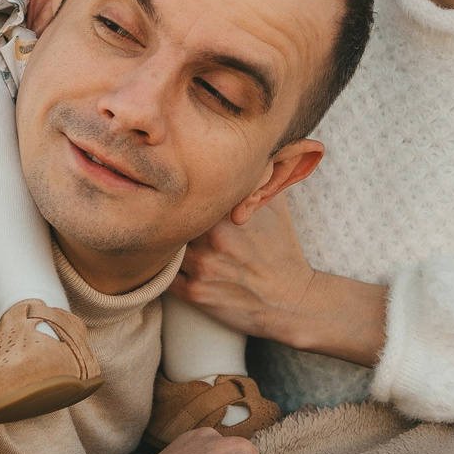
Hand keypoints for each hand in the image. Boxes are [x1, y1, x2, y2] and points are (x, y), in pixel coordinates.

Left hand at [175, 195, 387, 365]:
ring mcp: (201, 269)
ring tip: (167, 233)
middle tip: (167, 209)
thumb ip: (256, 178)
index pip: (187, 192)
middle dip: (169, 213)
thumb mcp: (275, 207)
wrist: (290, 300)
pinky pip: (163, 276)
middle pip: (171, 217)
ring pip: (163, 246)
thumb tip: (246, 152)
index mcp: (227, 215)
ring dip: (164, 240)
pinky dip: (165, 267)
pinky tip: (173, 260)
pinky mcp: (195, 294)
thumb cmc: (281, 249)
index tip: (180, 188)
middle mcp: (211, 241)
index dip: (181, 189)